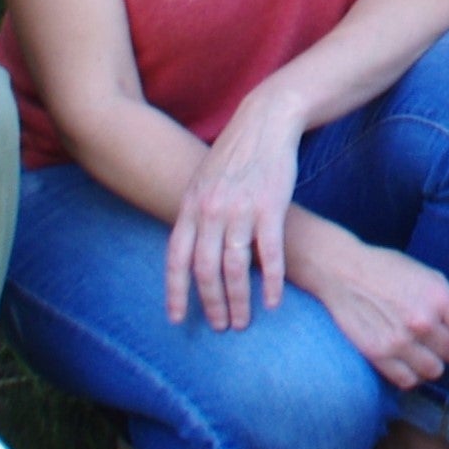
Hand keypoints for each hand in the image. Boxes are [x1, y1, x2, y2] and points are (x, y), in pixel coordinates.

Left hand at [169, 87, 306, 329]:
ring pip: (235, 267)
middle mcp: (211, 211)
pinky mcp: (271, 207)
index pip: (176, 257)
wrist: (266, 121)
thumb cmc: (235, 154)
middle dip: (211, 304)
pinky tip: (273, 302)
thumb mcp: (203, 180)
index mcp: (191, 206)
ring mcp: (240, 210)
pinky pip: (269, 254)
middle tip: (219, 327)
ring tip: (242, 323)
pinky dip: (272, 282)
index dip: (175, 291)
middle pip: (205, 269)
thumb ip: (195, 213)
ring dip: (238, 301)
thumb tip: (188, 247)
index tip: (176, 318)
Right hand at [312, 244, 448, 390]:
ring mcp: (400, 341)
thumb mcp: (429, 276)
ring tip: (417, 346)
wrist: (343, 272)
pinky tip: (405, 359)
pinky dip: (411, 374)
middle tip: (432, 334)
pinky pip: (409, 381)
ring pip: (434, 371)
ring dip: (430, 362)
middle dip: (448, 346)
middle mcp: (423, 321)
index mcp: (440, 297)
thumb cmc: (389, 270)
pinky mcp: (379, 355)